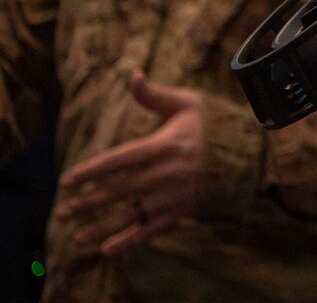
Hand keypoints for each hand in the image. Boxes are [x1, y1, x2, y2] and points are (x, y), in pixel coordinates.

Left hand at [54, 71, 202, 253]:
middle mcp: (170, 172)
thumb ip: (155, 95)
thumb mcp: (187, 105)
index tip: (66, 181)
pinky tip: (106, 250)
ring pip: (133, 214)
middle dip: (88, 203)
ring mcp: (176, 195)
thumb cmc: (209, 127)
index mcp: (166, 145)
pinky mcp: (183, 212)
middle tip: (61, 212)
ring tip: (75, 237)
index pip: (121, 159)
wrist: (246, 154)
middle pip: (121, 190)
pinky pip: (152, 229)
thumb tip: (132, 75)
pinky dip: (130, 242)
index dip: (92, 170)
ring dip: (102, 228)